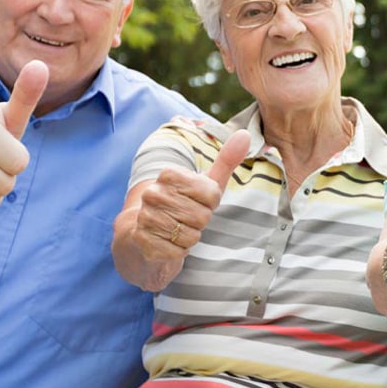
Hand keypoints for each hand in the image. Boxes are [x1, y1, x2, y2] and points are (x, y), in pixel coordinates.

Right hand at [129, 130, 250, 260]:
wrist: (142, 237)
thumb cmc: (181, 207)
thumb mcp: (206, 184)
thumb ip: (225, 161)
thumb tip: (244, 135)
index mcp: (168, 174)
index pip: (211, 194)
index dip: (210, 203)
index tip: (196, 202)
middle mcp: (153, 194)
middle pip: (202, 216)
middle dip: (200, 222)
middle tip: (185, 220)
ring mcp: (145, 218)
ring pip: (190, 235)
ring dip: (189, 238)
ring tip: (175, 232)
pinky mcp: (144, 242)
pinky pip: (178, 252)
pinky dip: (179, 252)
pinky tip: (167, 244)